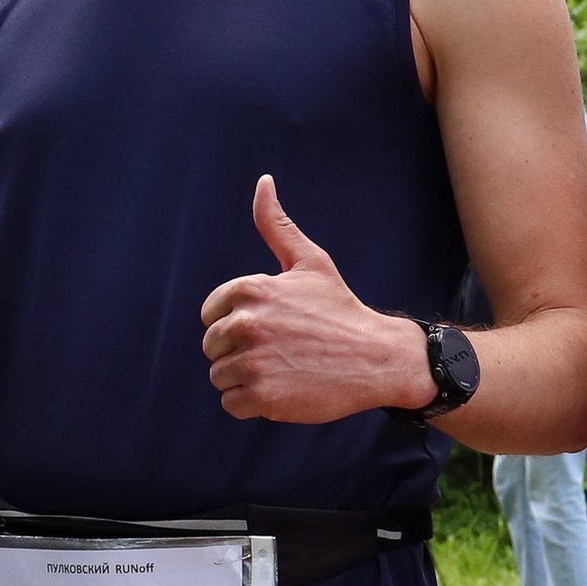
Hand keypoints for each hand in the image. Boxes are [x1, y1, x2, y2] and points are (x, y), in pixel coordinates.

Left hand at [199, 177, 427, 423]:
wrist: (376, 357)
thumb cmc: (339, 309)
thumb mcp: (310, 262)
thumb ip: (277, 226)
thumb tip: (263, 182)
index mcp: (250, 289)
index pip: (210, 314)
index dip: (236, 322)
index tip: (269, 327)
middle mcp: (247, 323)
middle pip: (212, 347)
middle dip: (239, 351)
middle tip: (280, 351)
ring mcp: (254, 362)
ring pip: (220, 376)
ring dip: (245, 378)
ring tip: (282, 369)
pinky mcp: (263, 397)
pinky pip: (231, 403)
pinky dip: (252, 403)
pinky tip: (281, 389)